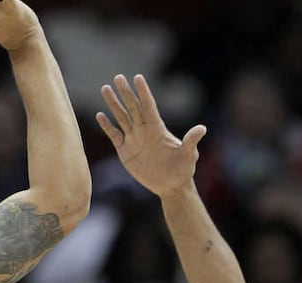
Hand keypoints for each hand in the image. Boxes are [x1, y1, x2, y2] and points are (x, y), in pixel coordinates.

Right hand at [97, 74, 206, 197]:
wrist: (170, 186)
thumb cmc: (182, 170)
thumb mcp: (188, 156)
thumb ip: (191, 141)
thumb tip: (202, 128)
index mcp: (157, 129)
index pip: (148, 106)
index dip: (143, 92)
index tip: (137, 77)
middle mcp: (144, 131)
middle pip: (132, 107)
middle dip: (125, 92)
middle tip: (118, 77)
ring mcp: (134, 140)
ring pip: (121, 117)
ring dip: (113, 104)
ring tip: (105, 88)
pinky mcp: (126, 151)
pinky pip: (114, 135)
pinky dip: (107, 125)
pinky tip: (100, 115)